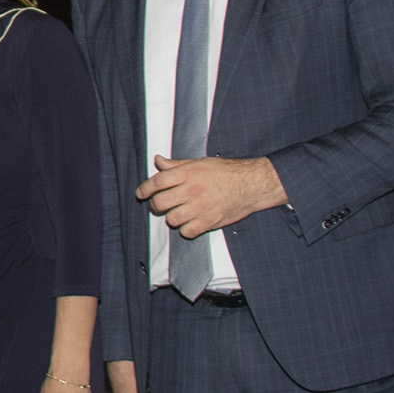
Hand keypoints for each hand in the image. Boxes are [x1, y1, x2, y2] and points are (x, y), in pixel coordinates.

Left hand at [137, 154, 285, 237]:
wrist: (252, 185)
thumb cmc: (226, 172)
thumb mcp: (200, 162)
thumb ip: (177, 165)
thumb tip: (158, 160)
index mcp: (188, 173)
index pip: (157, 182)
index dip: (144, 189)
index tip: (141, 193)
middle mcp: (192, 190)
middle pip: (160, 203)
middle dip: (156, 205)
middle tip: (161, 204)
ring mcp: (200, 207)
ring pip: (171, 219)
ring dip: (172, 217)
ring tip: (179, 212)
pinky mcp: (209, 222)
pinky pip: (186, 232)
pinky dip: (186, 229)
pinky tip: (191, 222)